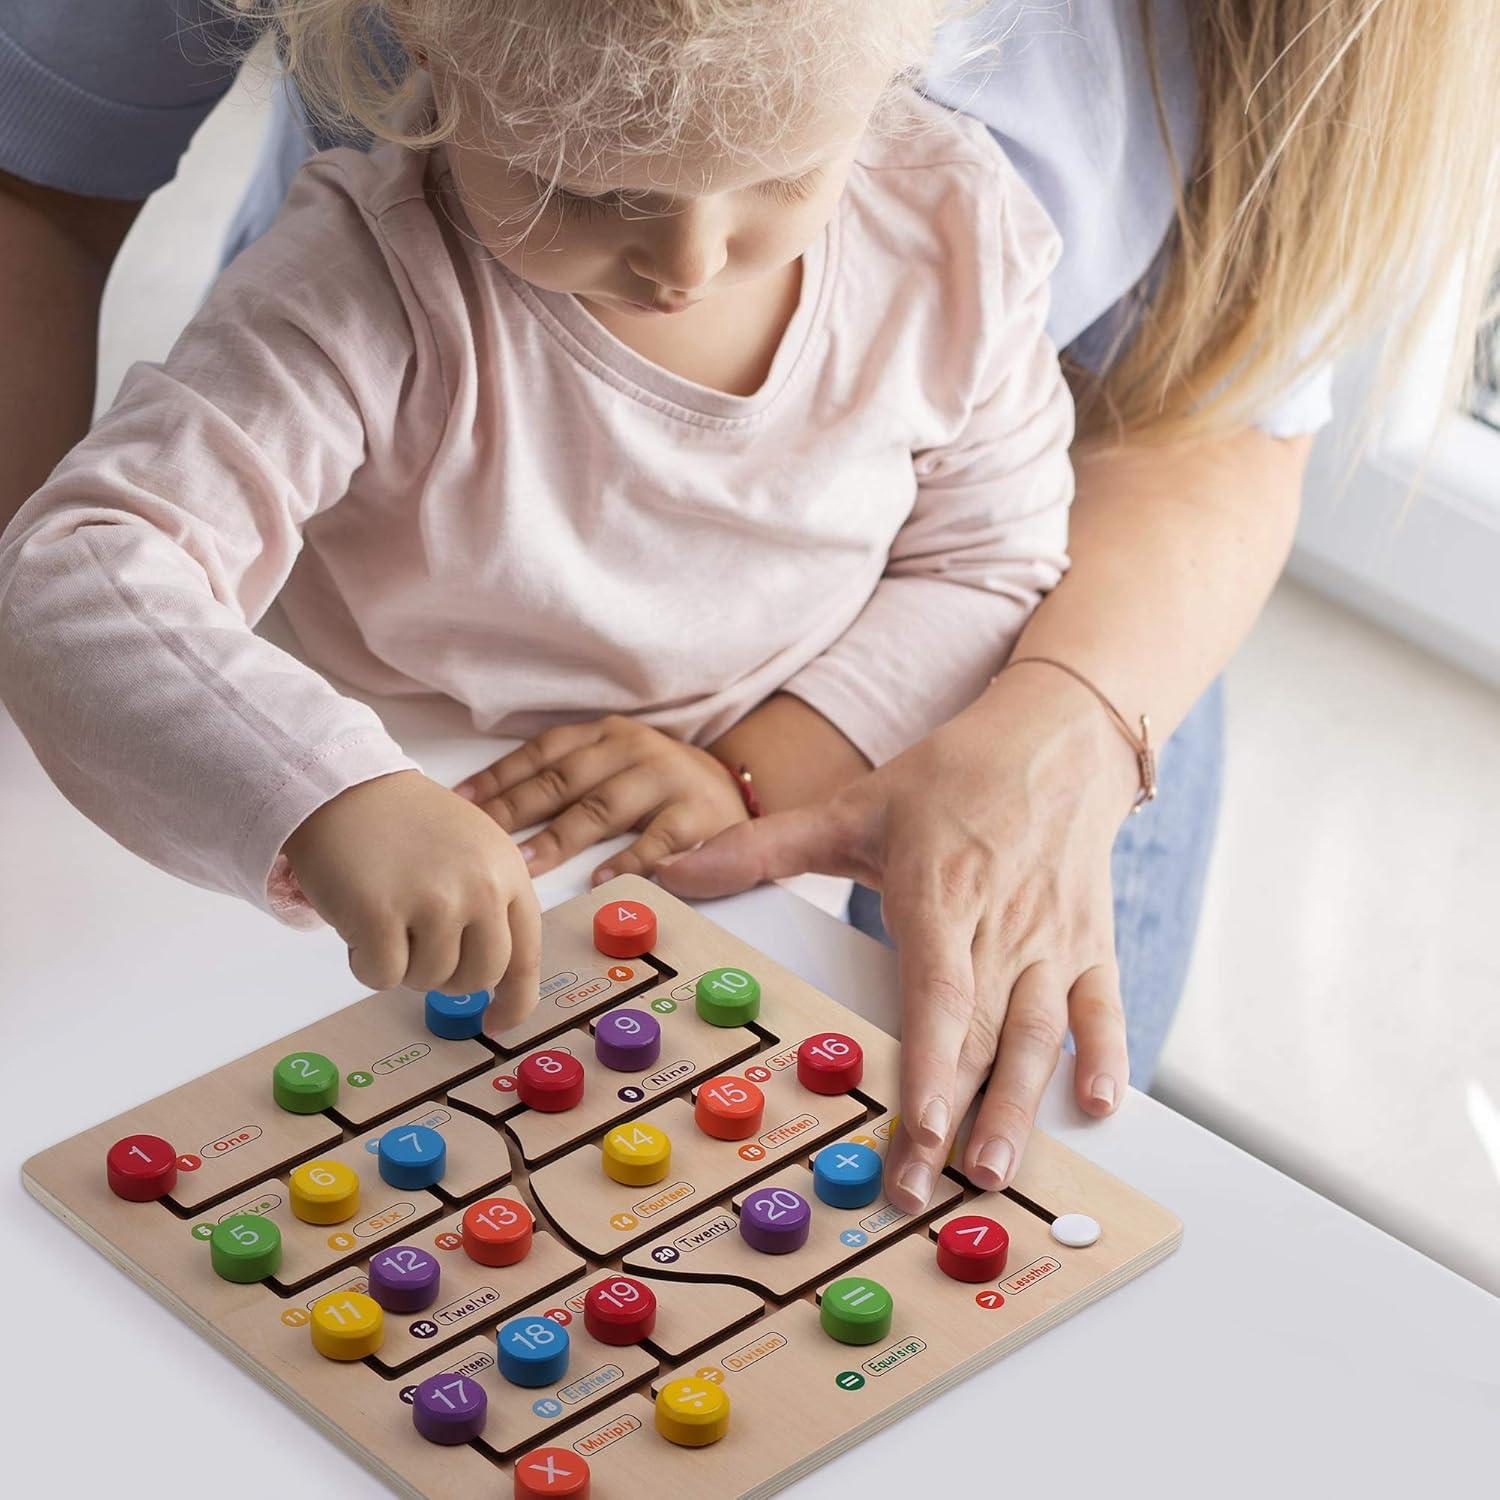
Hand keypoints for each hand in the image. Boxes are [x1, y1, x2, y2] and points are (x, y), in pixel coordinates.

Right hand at [283, 769, 539, 1028]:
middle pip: (478, 978)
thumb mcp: (473, 852)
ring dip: (401, 962)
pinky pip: (382, 977)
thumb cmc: (405, 825)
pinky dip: (365, 962)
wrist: (343, 788)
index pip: (525, 956)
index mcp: (508, 872)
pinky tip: (359, 921)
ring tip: (386, 914)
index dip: (514, 1001)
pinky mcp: (382, 914)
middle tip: (416, 944)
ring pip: (427, 980)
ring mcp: (434, 901)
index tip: (496, 1022)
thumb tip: (490, 981)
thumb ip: (490, 905)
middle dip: (446, 976)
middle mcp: (481, 888)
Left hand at [455, 715, 747, 880]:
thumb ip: (566, 778)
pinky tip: (601, 881)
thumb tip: (491, 810)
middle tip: (480, 840)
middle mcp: (633, 749)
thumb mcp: (613, 764)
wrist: (733, 788)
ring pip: (604, 806)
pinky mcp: (697, 813)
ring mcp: (666, 779)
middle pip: (565, 779)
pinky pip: (659, 838)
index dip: (500, 776)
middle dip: (517, 809)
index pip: (543, 752)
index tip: (462, 805)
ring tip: (525, 864)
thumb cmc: (657, 784)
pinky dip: (630, 859)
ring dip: (561, 837)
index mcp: (605, 735)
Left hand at [657, 670, 1137, 1212]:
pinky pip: (1104, 1005)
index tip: (920, 1129)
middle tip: (932, 1186)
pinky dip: (1106, 1054)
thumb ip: (762, 846)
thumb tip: (670, 869)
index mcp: (941, 895)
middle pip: (983, 1032)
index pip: (937, 992)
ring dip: (1023, 1103)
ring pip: (1042, 1032)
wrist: (1056, 736)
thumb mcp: (853, 806)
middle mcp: (1003, 925)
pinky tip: (1099, 1106)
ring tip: (997, 1169)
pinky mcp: (1092, 941)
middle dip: (961, 1115)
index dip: (931, 1064)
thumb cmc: (951, 776)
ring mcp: (1053, 937)